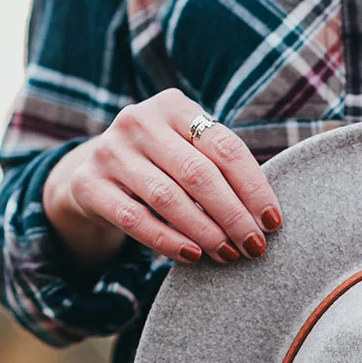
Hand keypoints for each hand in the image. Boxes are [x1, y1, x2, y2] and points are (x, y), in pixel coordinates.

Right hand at [43, 89, 281, 268]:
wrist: (95, 174)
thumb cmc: (162, 167)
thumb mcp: (189, 152)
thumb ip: (221, 169)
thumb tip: (267, 217)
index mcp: (174, 106)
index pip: (225, 148)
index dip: (254, 188)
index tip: (273, 222)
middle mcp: (139, 120)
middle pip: (199, 174)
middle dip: (233, 215)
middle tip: (254, 247)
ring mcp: (109, 150)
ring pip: (168, 198)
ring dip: (205, 232)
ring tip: (229, 255)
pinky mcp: (88, 184)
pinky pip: (134, 219)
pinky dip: (168, 241)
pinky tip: (193, 256)